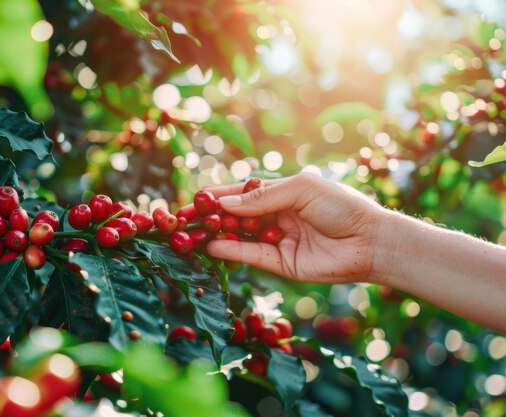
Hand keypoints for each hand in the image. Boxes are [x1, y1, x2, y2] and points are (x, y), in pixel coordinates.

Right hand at [205, 174, 384, 282]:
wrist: (369, 240)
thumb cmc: (340, 205)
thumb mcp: (299, 190)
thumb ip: (261, 198)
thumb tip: (224, 203)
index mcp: (280, 193)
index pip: (240, 194)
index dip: (216, 196)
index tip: (192, 200)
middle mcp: (274, 216)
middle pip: (234, 216)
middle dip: (210, 217)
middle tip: (183, 220)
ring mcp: (275, 239)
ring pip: (238, 236)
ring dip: (215, 234)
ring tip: (190, 233)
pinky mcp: (279, 263)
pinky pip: (250, 254)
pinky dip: (230, 250)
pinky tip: (211, 245)